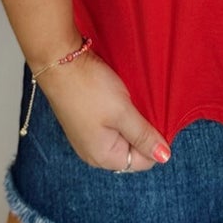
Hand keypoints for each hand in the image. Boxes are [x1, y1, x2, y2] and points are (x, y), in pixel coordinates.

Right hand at [39, 50, 171, 171]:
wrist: (58, 61)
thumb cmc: (89, 87)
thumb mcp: (123, 112)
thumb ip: (143, 136)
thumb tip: (164, 157)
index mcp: (103, 156)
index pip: (143, 161)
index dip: (154, 142)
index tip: (156, 118)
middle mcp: (93, 152)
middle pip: (132, 150)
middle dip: (142, 131)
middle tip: (143, 107)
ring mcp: (88, 137)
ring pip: (122, 135)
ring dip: (131, 121)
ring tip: (131, 101)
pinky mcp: (85, 122)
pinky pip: (111, 125)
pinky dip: (120, 114)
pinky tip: (120, 98)